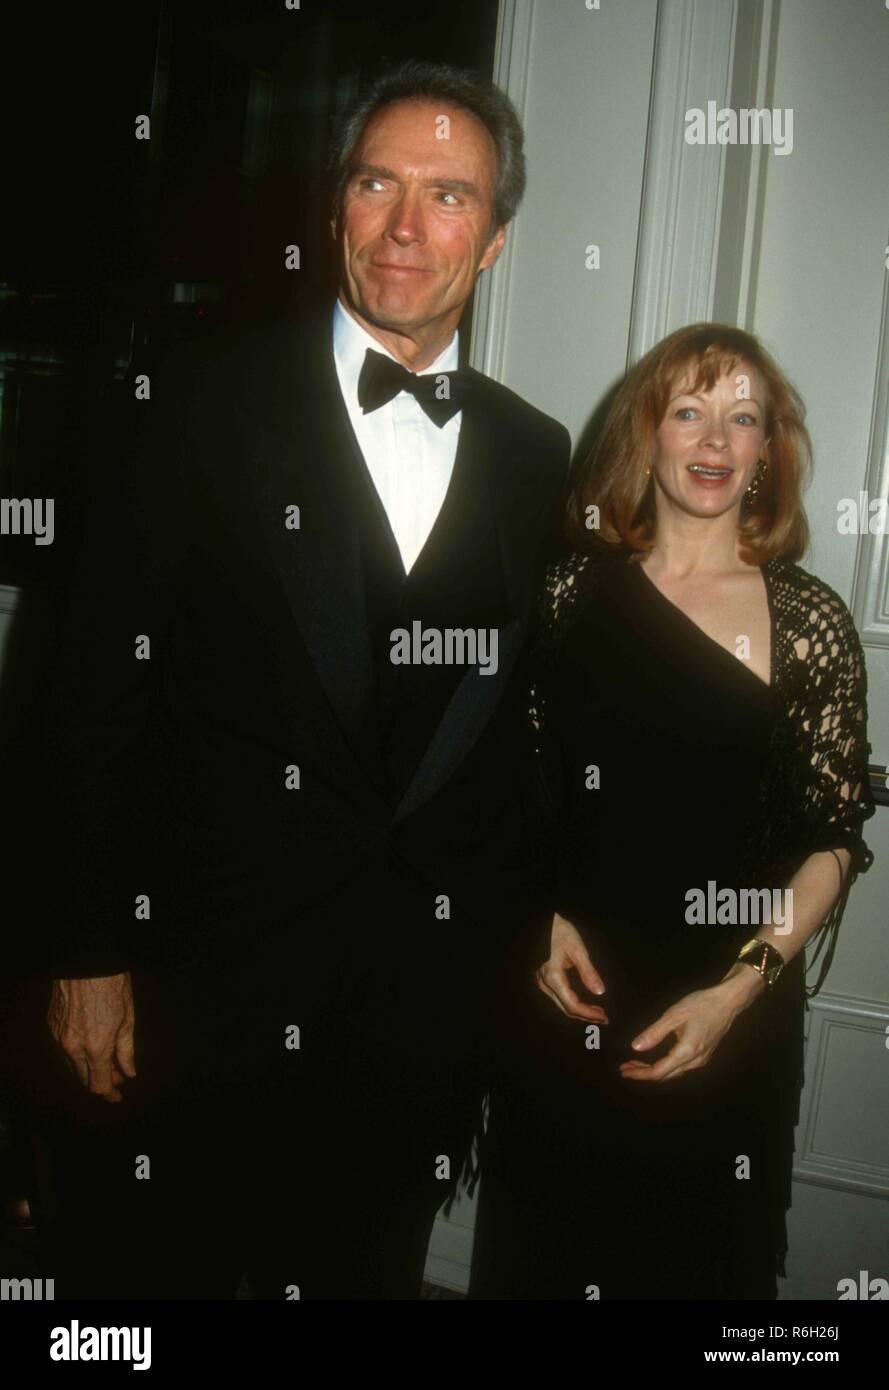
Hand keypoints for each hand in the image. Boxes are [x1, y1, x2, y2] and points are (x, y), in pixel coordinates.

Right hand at [47, 973, 136, 1101]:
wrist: (87, 962)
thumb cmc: (112, 986)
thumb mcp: (128, 1019)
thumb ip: (127, 1051)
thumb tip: (129, 1072)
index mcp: (96, 1047)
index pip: (98, 1085)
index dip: (109, 1094)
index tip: (118, 1096)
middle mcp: (73, 1047)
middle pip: (84, 1079)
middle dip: (101, 1081)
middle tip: (117, 1075)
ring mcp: (59, 1037)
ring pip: (72, 1066)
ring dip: (88, 1068)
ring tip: (107, 1059)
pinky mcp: (51, 1026)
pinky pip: (63, 1050)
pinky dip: (77, 1054)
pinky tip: (90, 1045)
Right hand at [535, 913, 608, 1022]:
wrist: (545, 923)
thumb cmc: (561, 932)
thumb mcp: (578, 949)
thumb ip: (588, 972)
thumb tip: (600, 992)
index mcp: (553, 976)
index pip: (573, 1004)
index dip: (589, 1014)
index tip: (604, 1017)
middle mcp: (545, 983)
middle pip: (566, 1008)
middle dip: (586, 1015)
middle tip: (604, 1018)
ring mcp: (542, 982)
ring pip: (562, 1005)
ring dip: (580, 1011)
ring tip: (598, 1012)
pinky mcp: (544, 979)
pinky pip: (559, 998)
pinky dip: (572, 1003)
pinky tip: (584, 1003)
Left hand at [619, 968, 762, 1082]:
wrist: (728, 1002)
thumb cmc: (701, 1005)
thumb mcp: (673, 1015)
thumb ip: (654, 1033)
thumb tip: (635, 1047)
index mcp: (686, 1052)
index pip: (658, 1071)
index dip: (639, 1073)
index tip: (624, 1071)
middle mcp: (695, 1061)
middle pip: (665, 1076)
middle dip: (643, 1074)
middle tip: (625, 1068)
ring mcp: (701, 1060)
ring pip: (673, 1073)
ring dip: (654, 1071)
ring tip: (636, 1064)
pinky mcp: (704, 1055)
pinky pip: (680, 1068)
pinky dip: (665, 1066)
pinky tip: (655, 1060)